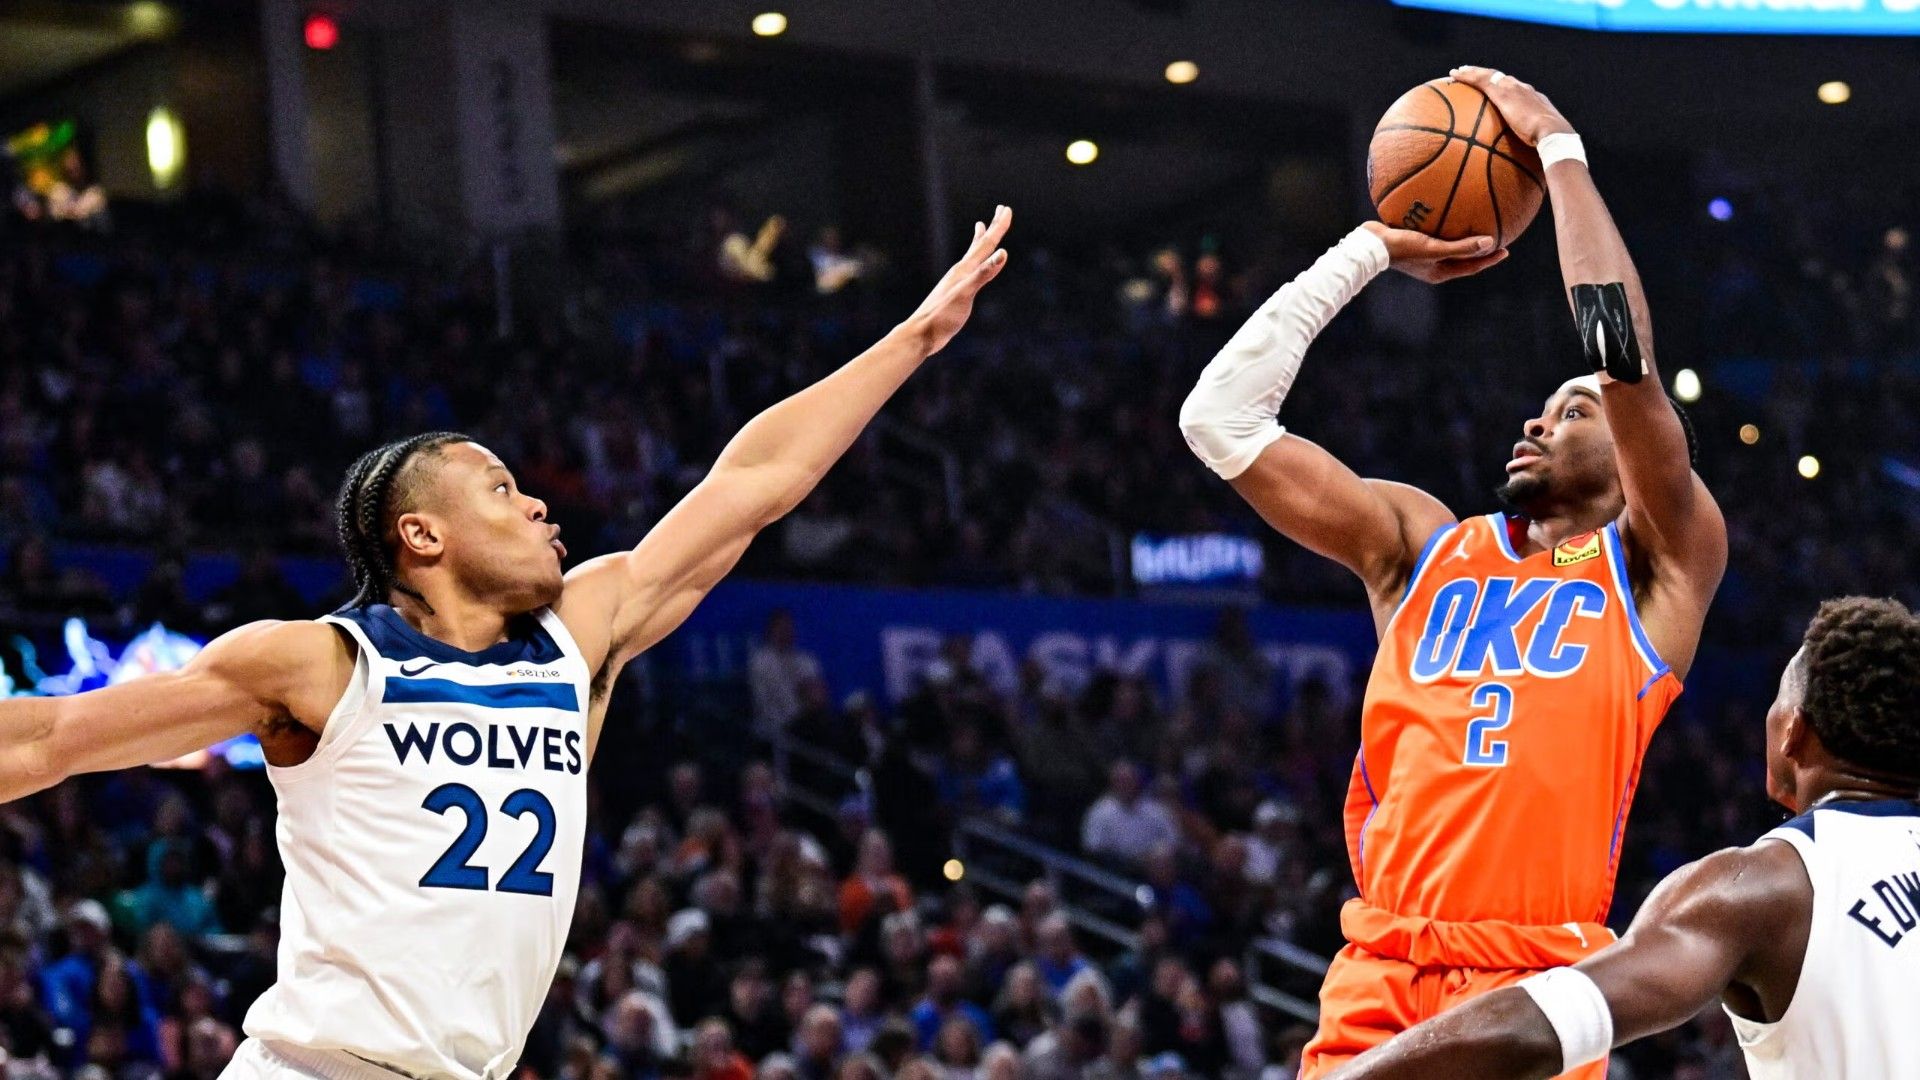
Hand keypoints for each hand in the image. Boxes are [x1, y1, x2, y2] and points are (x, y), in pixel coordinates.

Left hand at [902, 205, 1011, 355]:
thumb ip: (983, 273)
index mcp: (964, 270)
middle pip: (980, 244)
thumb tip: (1002, 253)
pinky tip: (973, 266)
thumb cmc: (942, 316)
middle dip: (992, 227)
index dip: (998, 227)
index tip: (1007, 210)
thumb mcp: (965, 294)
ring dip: (980, 241)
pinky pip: (970, 271)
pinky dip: (975, 263)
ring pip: (972, 255)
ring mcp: (957, 282)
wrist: (921, 334)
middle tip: (1001, 209)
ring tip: (981, 227)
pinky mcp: (955, 293)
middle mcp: (961, 271)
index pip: (986, 244)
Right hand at [1360, 222, 1507, 283]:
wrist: (1370, 245)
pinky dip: (1443, 221)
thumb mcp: (1434, 248)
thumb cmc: (1402, 249)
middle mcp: (1432, 264)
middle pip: (1462, 256)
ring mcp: (1421, 253)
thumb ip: (1461, 247)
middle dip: (1479, 248)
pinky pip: (1434, 230)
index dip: (1489, 259)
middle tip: (1495, 236)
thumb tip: (1490, 242)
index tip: (1506, 250)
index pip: (1471, 267)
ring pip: (1448, 243)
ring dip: (1461, 234)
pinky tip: (1446, 205)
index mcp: (1439, 272)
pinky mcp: (1411, 239)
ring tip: (1474, 220)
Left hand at [1448, 66, 1573, 146]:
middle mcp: (1525, 90)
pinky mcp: (1503, 93)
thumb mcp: (1540, 148)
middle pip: (1503, 79)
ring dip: (1474, 72)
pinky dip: (1467, 76)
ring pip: (1490, 75)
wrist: (1555, 134)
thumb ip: (1530, 155)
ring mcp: (1514, 89)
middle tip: (1473, 75)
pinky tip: (1454, 76)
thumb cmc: (1550, 146)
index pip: (1518, 92)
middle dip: (1488, 76)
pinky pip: (1480, 80)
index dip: (1506, 89)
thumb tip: (1524, 173)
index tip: (1496, 90)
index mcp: (1535, 101)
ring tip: (1459, 72)